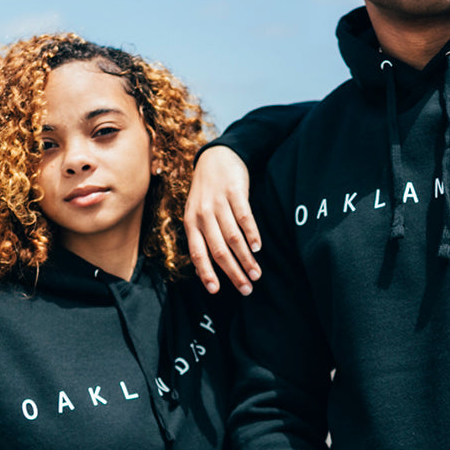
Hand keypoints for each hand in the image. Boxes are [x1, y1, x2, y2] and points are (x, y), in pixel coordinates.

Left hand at [184, 146, 261, 295]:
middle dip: (233, 272)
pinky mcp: (235, 192)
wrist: (216, 158)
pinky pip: (245, 218)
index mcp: (191, 222)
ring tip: (256, 273)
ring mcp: (219, 203)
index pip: (197, 253)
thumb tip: (202, 270)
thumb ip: (200, 239)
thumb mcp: (196, 213)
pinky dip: (252, 235)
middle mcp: (203, 214)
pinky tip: (258, 248)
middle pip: (218, 250)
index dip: (206, 273)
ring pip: (233, 237)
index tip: (216, 291)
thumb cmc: (207, 192)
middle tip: (246, 289)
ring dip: (246, 259)